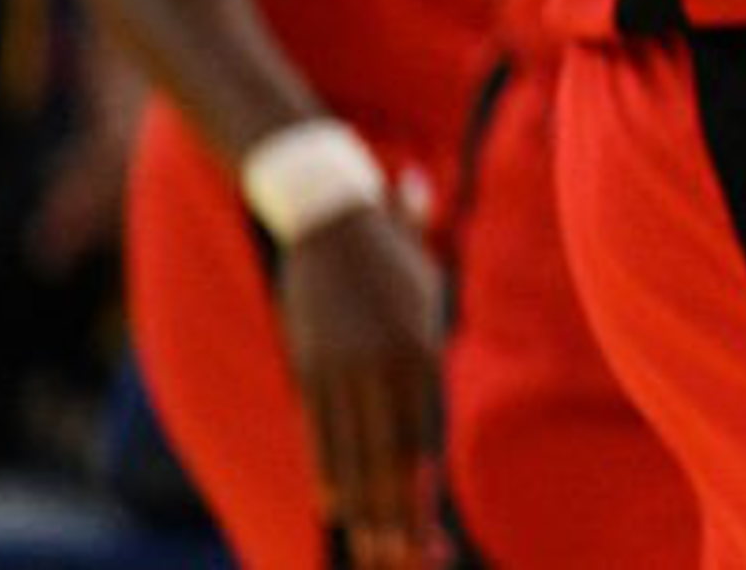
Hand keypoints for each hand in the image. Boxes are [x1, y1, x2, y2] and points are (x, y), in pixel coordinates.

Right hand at [277, 204, 448, 567]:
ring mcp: (345, 366)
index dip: (423, 481)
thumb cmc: (385, 248)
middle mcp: (388, 362)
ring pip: (354, 449)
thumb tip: (437, 364)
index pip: (423, 432)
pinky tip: (333, 505)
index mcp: (422, 345)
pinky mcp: (309, 364)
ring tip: (371, 545)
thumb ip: (430, 327)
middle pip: (392, 451)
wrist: (329, 211)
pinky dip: (327, 469)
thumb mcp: (426, 280)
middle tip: (400, 557)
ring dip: (363, 502)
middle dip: (397, 508)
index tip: (426, 525)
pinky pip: (319, 428)